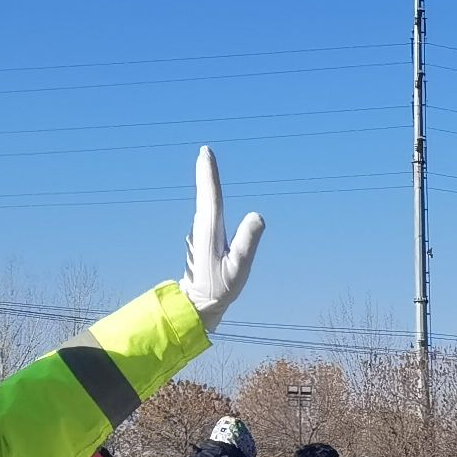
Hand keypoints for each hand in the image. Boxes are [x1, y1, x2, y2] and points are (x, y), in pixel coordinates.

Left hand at [179, 146, 266, 333]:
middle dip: (206, 172)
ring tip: (206, 165)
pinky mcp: (202, 240)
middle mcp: (202, 227)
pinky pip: (207, 213)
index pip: (211, 196)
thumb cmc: (220, 289)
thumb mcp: (239, 268)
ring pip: (204, 203)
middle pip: (205, 194)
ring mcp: (200, 233)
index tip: (206, 153)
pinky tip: (211, 197)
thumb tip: (258, 216)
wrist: (198, 304)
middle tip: (204, 152)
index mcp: (211, 230)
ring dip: (206, 184)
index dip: (209, 174)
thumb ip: (248, 242)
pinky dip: (209, 199)